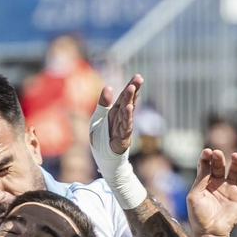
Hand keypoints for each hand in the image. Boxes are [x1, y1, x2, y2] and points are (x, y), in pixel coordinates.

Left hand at [88, 75, 147, 210]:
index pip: (124, 97)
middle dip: (133, 90)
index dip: (131, 87)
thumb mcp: (97, 119)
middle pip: (128, 102)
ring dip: (130, 100)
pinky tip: (130, 107)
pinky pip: (125, 127)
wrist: (104, 160)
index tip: (138, 76)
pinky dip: (128, 117)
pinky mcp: (123, 139)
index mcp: (115, 113)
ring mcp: (123, 128)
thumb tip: (108, 86)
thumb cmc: (101, 139)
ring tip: (132, 88)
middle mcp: (121, 119)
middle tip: (139, 78)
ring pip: (127, 112)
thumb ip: (102, 105)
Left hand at [186, 149, 236, 236]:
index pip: (206, 166)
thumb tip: (205, 164)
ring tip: (235, 155)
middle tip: (218, 153)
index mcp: (204, 183)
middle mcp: (217, 183)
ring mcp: (229, 188)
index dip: (206, 157)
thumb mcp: (195, 196)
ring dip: (234, 162)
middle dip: (218, 158)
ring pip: (233, 170)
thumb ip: (200, 180)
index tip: (207, 151)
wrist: (211, 231)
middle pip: (219, 166)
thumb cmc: (199, 215)